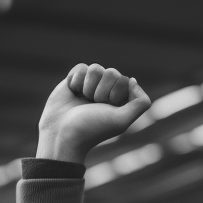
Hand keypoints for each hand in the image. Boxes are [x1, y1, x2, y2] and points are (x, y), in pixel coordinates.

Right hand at [36, 63, 151, 163]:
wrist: (61, 134)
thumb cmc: (91, 129)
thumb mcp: (122, 121)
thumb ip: (140, 103)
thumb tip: (132, 80)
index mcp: (120, 101)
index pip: (125, 80)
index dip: (115, 92)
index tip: (106, 107)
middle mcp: (106, 92)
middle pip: (111, 72)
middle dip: (101, 90)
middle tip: (93, 105)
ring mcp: (90, 85)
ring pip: (95, 68)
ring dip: (88, 86)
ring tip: (82, 101)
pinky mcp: (74, 81)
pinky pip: (80, 68)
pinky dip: (75, 81)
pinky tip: (72, 93)